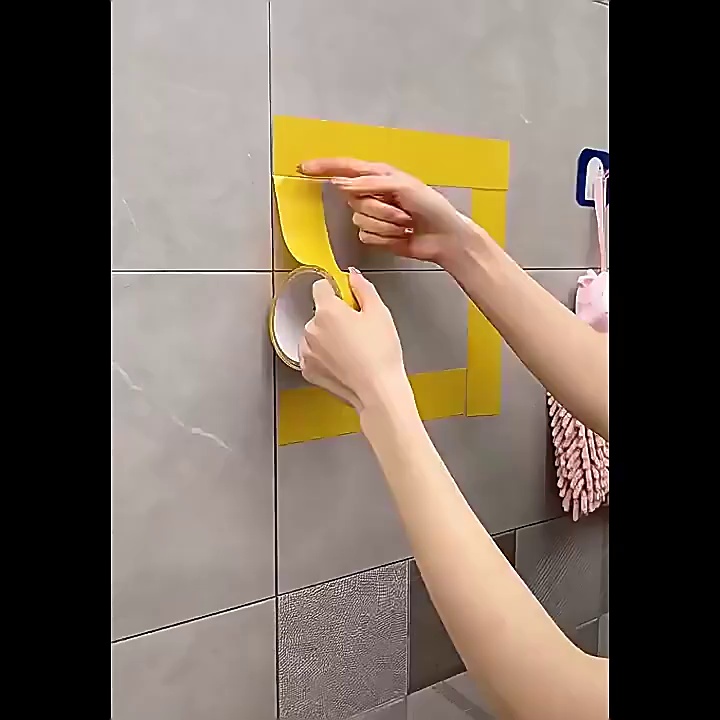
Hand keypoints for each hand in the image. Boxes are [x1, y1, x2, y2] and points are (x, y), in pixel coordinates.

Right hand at [298, 158, 477, 265]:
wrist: (444, 236)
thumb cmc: (431, 206)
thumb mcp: (401, 186)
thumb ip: (368, 183)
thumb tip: (339, 183)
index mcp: (379, 175)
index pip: (344, 168)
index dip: (323, 167)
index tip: (304, 168)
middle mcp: (373, 193)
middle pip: (354, 200)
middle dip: (378, 208)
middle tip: (402, 211)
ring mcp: (374, 215)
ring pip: (360, 221)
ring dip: (385, 225)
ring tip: (405, 224)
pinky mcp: (377, 235)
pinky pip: (367, 236)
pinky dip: (386, 238)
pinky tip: (402, 236)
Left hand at [300, 268, 410, 411]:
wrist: (377, 391)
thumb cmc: (381, 354)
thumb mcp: (380, 313)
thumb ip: (363, 288)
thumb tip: (352, 276)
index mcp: (327, 311)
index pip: (320, 286)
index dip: (335, 291)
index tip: (347, 300)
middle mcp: (311, 329)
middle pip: (320, 313)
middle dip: (335, 318)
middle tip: (358, 331)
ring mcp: (307, 351)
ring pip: (315, 334)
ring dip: (328, 337)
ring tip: (353, 350)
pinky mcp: (308, 371)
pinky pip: (313, 355)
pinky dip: (324, 357)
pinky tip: (344, 363)